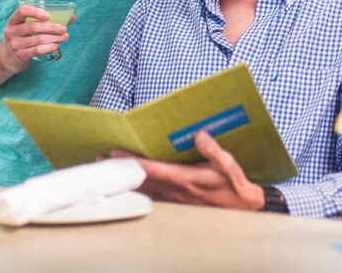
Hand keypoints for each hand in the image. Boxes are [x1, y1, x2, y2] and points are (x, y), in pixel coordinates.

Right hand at [0, 3, 72, 71]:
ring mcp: (14, 44)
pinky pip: (37, 50)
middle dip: (52, 27)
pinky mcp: (20, 55)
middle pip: (34, 26)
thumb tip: (71, 17)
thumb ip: (45, 21)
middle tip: (64, 29)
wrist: (6, 60)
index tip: (49, 15)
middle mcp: (11, 31)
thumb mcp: (26, 29)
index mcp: (13, 21)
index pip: (22, 11)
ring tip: (64, 37)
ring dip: (54, 38)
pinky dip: (49, 47)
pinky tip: (56, 45)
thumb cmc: (22, 39)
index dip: (36, 12)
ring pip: (38, 39)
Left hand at [109, 130, 263, 209]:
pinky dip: (137, 190)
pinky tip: (128, 186)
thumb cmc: (234, 185)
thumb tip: (200, 135)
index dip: (132, 162)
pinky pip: (152, 196)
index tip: (115, 154)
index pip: (152, 169)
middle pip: (141, 180)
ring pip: (143, 189)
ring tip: (107, 171)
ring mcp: (175, 198)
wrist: (242, 207)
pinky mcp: (177, 202)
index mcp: (185, 178)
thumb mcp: (228, 165)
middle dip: (121, 171)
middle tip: (99, 162)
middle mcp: (176, 190)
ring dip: (125, 180)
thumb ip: (213, 151)